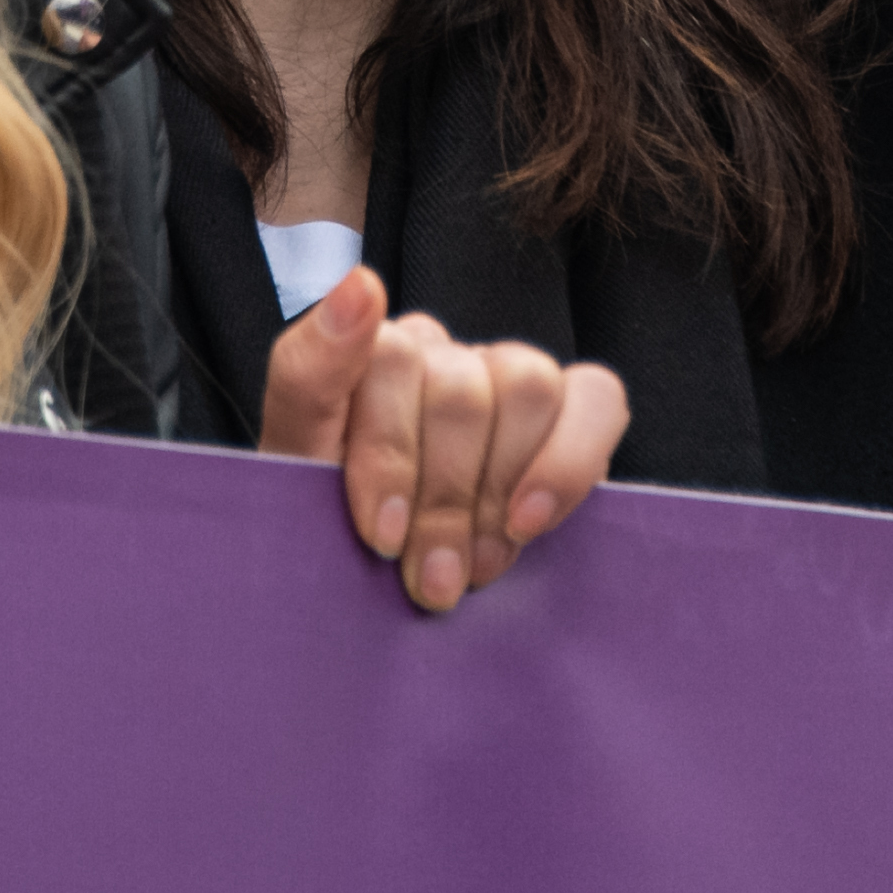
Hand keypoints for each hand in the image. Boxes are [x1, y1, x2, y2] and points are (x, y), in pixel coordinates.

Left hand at [254, 263, 627, 615]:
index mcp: (369, 357)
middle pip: (460, 388)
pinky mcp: (577, 408)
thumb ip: (309, 376)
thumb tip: (362, 283)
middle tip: (429, 577)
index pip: (391, 356)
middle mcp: (442, 355)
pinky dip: (566, 466)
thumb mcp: (296, 473)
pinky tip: (529, 522)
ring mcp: (510, 375)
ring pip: (526, 386)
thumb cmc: (336, 539)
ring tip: (476, 564)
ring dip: (500, 492)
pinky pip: (597, 398)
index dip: (390, 456)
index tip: (382, 536)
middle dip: (444, 500)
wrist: (384, 609)